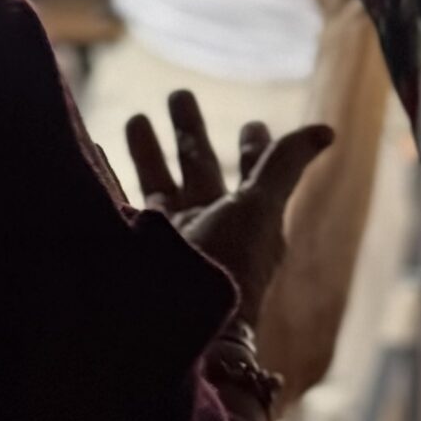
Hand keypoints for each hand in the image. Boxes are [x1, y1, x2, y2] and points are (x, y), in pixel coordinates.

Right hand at [126, 89, 332, 328]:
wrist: (182, 327)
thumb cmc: (228, 265)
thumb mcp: (259, 208)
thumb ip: (282, 166)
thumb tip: (327, 129)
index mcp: (246, 217)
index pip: (252, 173)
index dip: (253, 148)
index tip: (252, 124)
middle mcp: (210, 224)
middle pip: (198, 168)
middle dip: (188, 132)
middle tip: (178, 93)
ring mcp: (171, 237)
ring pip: (158, 183)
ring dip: (147, 149)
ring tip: (135, 116)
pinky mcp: (134, 245)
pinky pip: (120, 203)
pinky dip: (108, 176)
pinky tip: (93, 154)